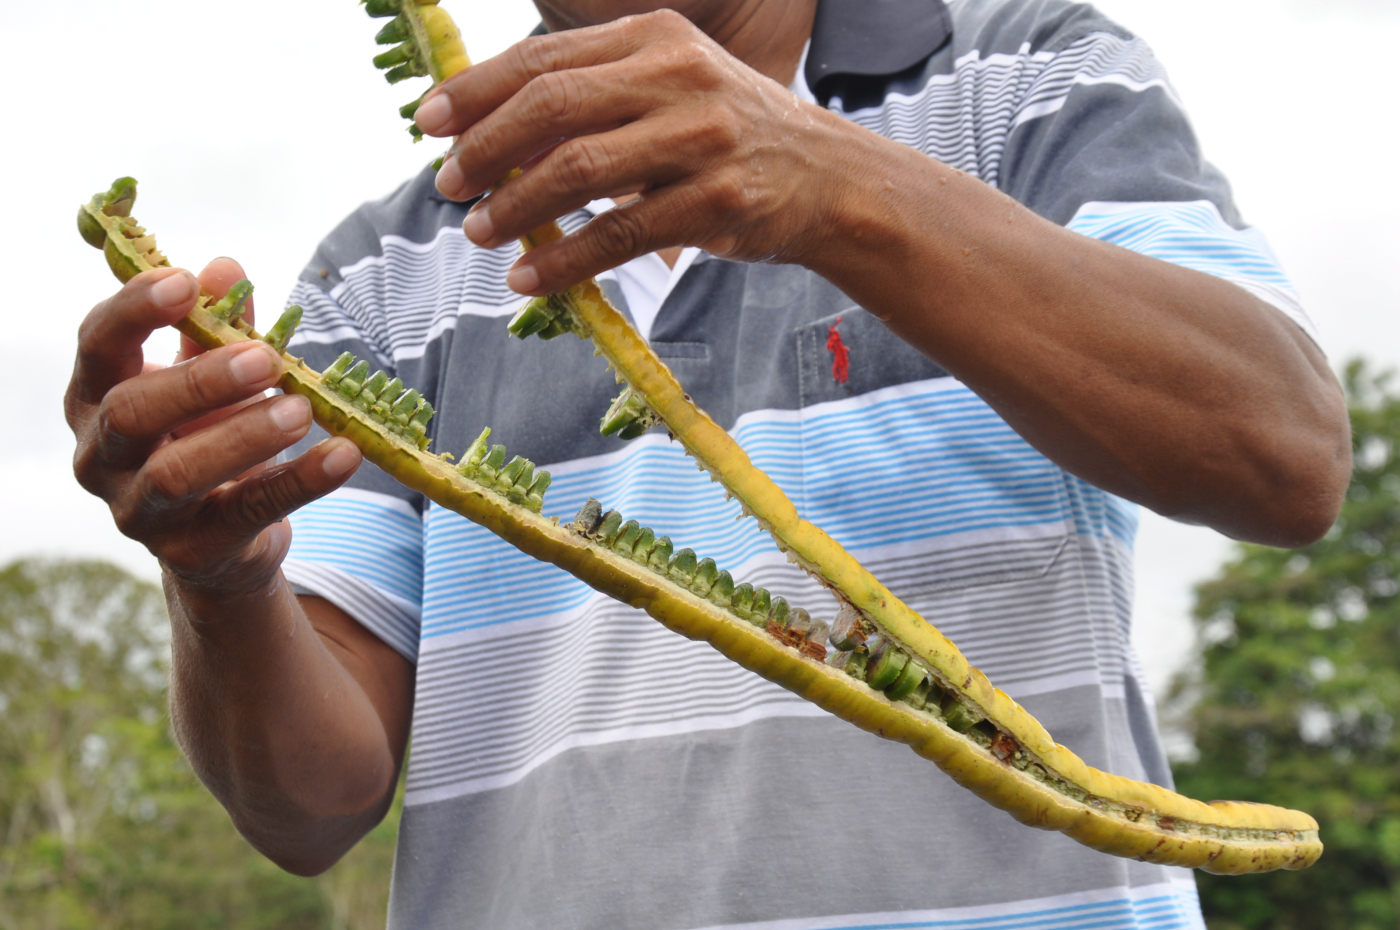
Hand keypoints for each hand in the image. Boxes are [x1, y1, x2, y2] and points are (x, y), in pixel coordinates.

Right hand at [66, 259, 361, 595]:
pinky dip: (299, 482)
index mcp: (96, 399)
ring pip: (178, 474)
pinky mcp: (192, 552)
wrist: (220, 537)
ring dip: (245, 436)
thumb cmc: (205, 436)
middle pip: (132, 414)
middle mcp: (102, 457)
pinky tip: (342, 454)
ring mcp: (140, 512)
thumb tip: (228, 269)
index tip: (184, 281)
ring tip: (301, 409)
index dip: (133, 312)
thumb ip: (214, 329)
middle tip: (264, 357)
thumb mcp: (209, 379)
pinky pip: (247, 514)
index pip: (97, 347)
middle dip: (199, 382)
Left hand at [415, 9, 857, 294]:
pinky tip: (532, 276)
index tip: (430, 123)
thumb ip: (593, 100)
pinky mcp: (717, 200)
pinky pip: (620, 234)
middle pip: (553, 107)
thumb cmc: (730, 135)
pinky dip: (565, 259)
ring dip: (517, 206)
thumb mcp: (668, 90)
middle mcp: (678, 76)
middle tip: (450, 185)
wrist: (828, 177)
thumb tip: (492, 137)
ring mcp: (702, 138)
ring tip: (481, 233)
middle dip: (486, 148)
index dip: (477, 91)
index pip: (544, 58)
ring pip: (580, 170)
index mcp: (655, 37)